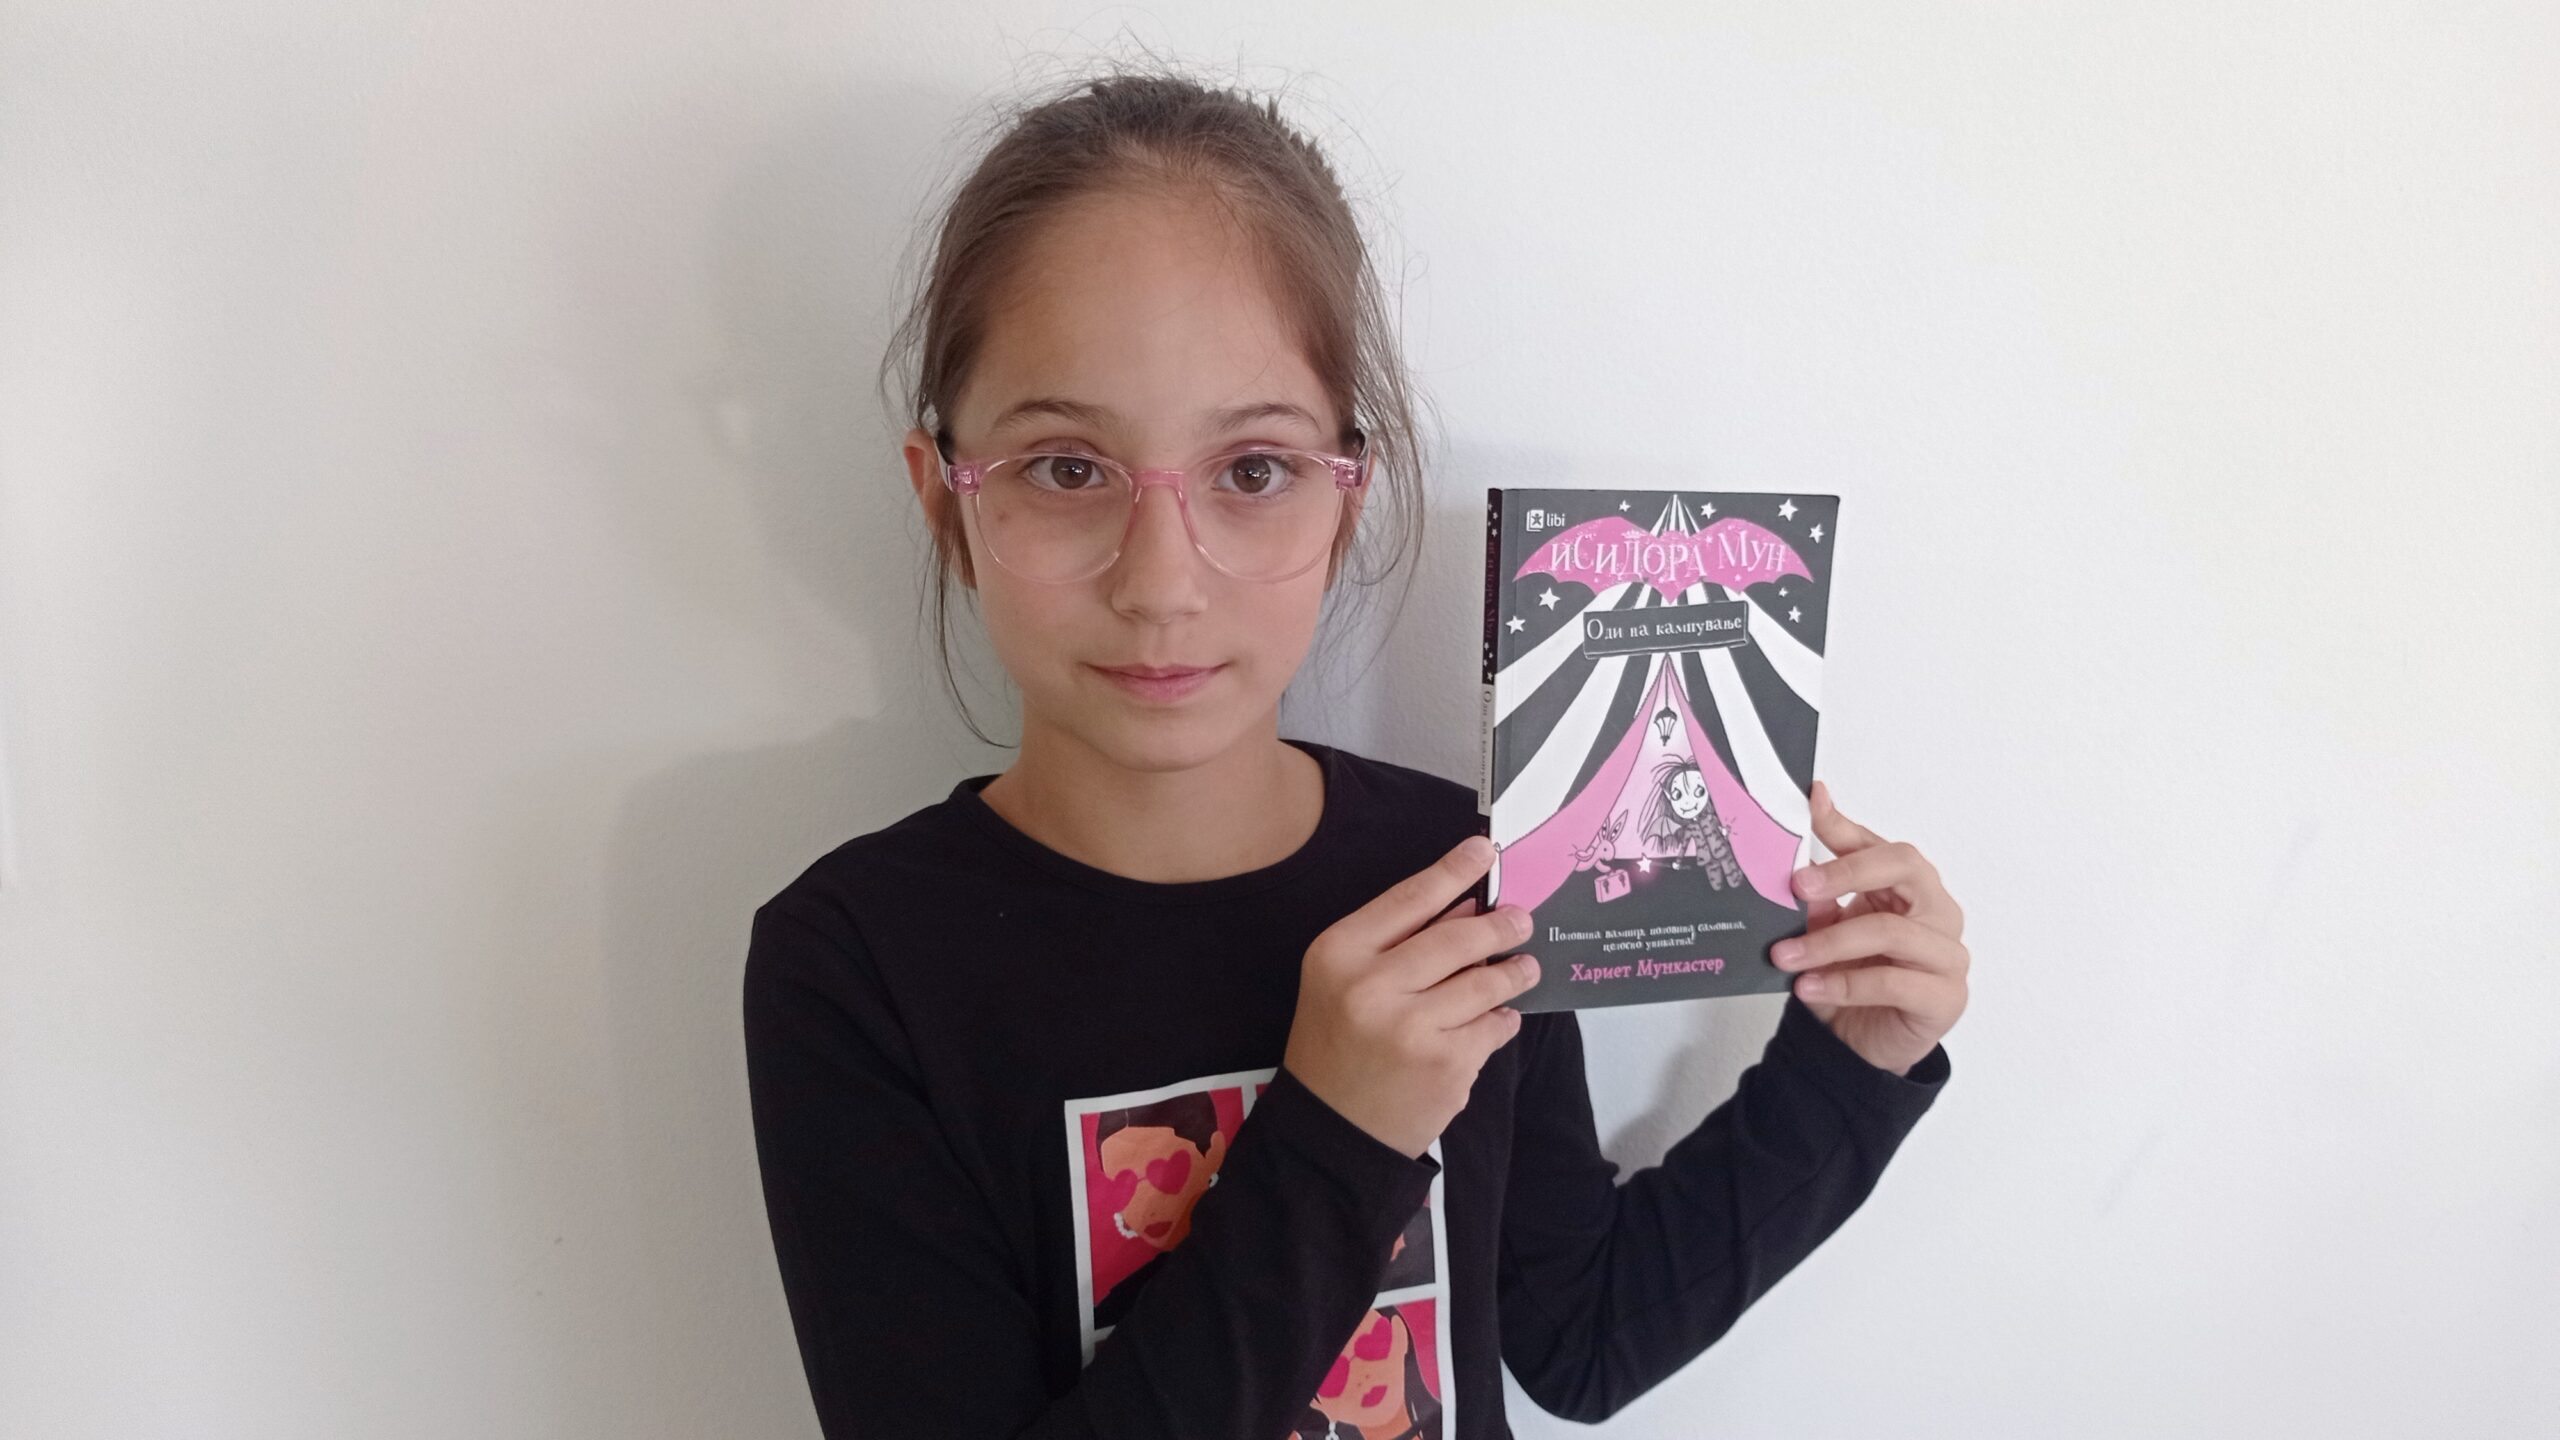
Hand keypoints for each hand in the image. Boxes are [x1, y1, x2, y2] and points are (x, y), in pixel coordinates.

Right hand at [1283, 836, 1540, 1157]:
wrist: (1331, 1130)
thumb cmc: (1339, 1044)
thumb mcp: (1344, 981)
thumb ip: (1397, 942)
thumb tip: (1468, 904)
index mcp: (1339, 953)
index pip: (1410, 898)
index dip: (1454, 871)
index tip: (1485, 851)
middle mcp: (1372, 986)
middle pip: (1458, 937)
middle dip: (1500, 924)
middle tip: (1522, 918)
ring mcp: (1411, 1028)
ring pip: (1484, 982)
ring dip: (1513, 972)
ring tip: (1524, 968)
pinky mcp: (1445, 1064)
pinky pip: (1493, 1027)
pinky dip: (1502, 1019)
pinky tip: (1499, 1018)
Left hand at [1768, 780, 1967, 1076]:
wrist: (1857, 1045)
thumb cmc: (1848, 981)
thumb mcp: (1823, 933)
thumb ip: (1818, 901)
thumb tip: (1795, 867)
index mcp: (1908, 887)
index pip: (1880, 845)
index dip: (1844, 825)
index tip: (1811, 804)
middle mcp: (1936, 911)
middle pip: (1905, 867)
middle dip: (1847, 870)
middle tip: (1798, 885)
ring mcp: (1947, 954)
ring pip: (1892, 930)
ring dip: (1830, 942)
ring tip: (1785, 955)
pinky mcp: (1945, 997)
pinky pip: (1894, 981)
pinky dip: (1845, 983)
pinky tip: (1809, 986)